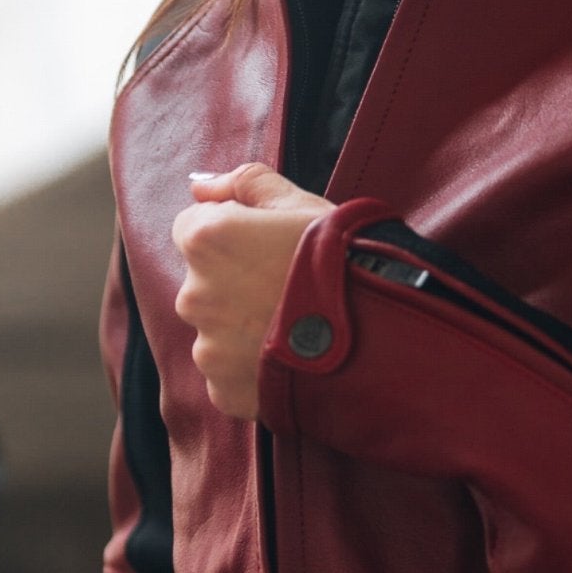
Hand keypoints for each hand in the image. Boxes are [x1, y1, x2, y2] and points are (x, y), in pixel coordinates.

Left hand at [172, 162, 332, 418]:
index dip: (230, 232)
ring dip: (244, 327)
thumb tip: (202, 187)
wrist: (380, 336)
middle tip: (286, 287)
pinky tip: (291, 357)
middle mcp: (194, 295)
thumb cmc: (343, 261)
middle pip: (203, 282)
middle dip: (234, 282)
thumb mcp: (301, 204)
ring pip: (217, 330)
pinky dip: (252, 367)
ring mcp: (207, 348)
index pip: (191, 227)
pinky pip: (229, 372)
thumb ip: (245, 183)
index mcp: (205, 240)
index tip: (266, 245)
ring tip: (295, 326)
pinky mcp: (223, 389)